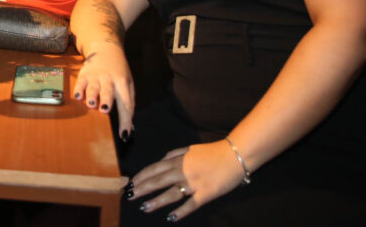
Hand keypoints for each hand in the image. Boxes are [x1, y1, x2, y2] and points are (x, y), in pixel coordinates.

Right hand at [73, 41, 134, 138]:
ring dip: (92, 95)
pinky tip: (78, 96)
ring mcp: (96, 76)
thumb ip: (129, 103)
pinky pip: (81, 82)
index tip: (124, 134)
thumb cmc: (118, 71)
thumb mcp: (128, 83)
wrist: (105, 48)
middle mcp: (109, 79)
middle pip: (108, 91)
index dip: (126, 120)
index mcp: (123, 83)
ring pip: (94, 87)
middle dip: (106, 100)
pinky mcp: (84, 74)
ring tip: (91, 104)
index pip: (125, 103)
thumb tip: (130, 127)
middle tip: (105, 110)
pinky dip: (79, 89)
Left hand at [127, 140, 246, 221]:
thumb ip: (174, 154)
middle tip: (130, 196)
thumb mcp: (190, 148)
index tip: (131, 183)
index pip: (155, 168)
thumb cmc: (212, 152)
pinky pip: (191, 204)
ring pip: (171, 193)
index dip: (142, 176)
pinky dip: (181, 211)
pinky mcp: (206, 194)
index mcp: (178, 160)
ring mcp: (194, 183)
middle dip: (143, 189)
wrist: (234, 156)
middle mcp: (183, 171)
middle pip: (158, 181)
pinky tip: (171, 217)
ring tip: (144, 207)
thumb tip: (161, 160)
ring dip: (157, 201)